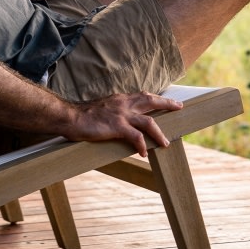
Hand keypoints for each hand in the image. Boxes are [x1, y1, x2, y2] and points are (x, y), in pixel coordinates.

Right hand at [63, 91, 182, 157]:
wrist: (70, 117)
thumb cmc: (83, 116)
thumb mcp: (103, 108)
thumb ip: (114, 111)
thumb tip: (122, 121)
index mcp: (120, 99)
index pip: (143, 95)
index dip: (156, 98)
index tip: (166, 100)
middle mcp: (123, 103)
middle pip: (151, 101)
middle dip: (166, 103)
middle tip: (179, 107)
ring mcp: (121, 115)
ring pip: (148, 121)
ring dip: (159, 133)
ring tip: (165, 143)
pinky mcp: (116, 126)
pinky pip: (135, 137)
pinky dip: (142, 145)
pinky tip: (142, 153)